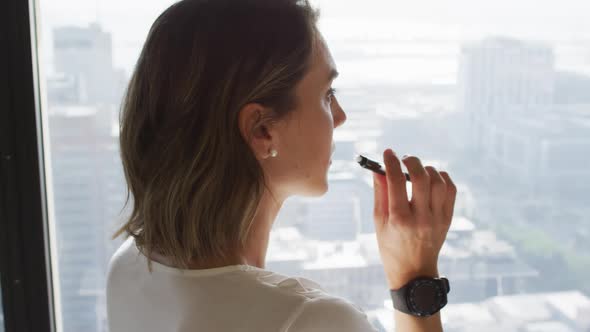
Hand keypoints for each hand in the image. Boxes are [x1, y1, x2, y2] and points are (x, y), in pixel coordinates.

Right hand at [373, 149, 456, 289]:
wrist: (414, 271)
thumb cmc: (391, 246)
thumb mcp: (379, 221)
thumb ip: (380, 193)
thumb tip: (379, 169)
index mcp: (399, 219)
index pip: (396, 182)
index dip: (391, 163)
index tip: (388, 153)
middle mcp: (421, 218)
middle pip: (421, 178)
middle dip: (412, 161)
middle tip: (404, 158)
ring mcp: (438, 218)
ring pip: (438, 181)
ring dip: (427, 169)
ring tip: (417, 170)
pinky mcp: (448, 219)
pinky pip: (451, 190)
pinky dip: (443, 178)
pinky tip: (432, 178)